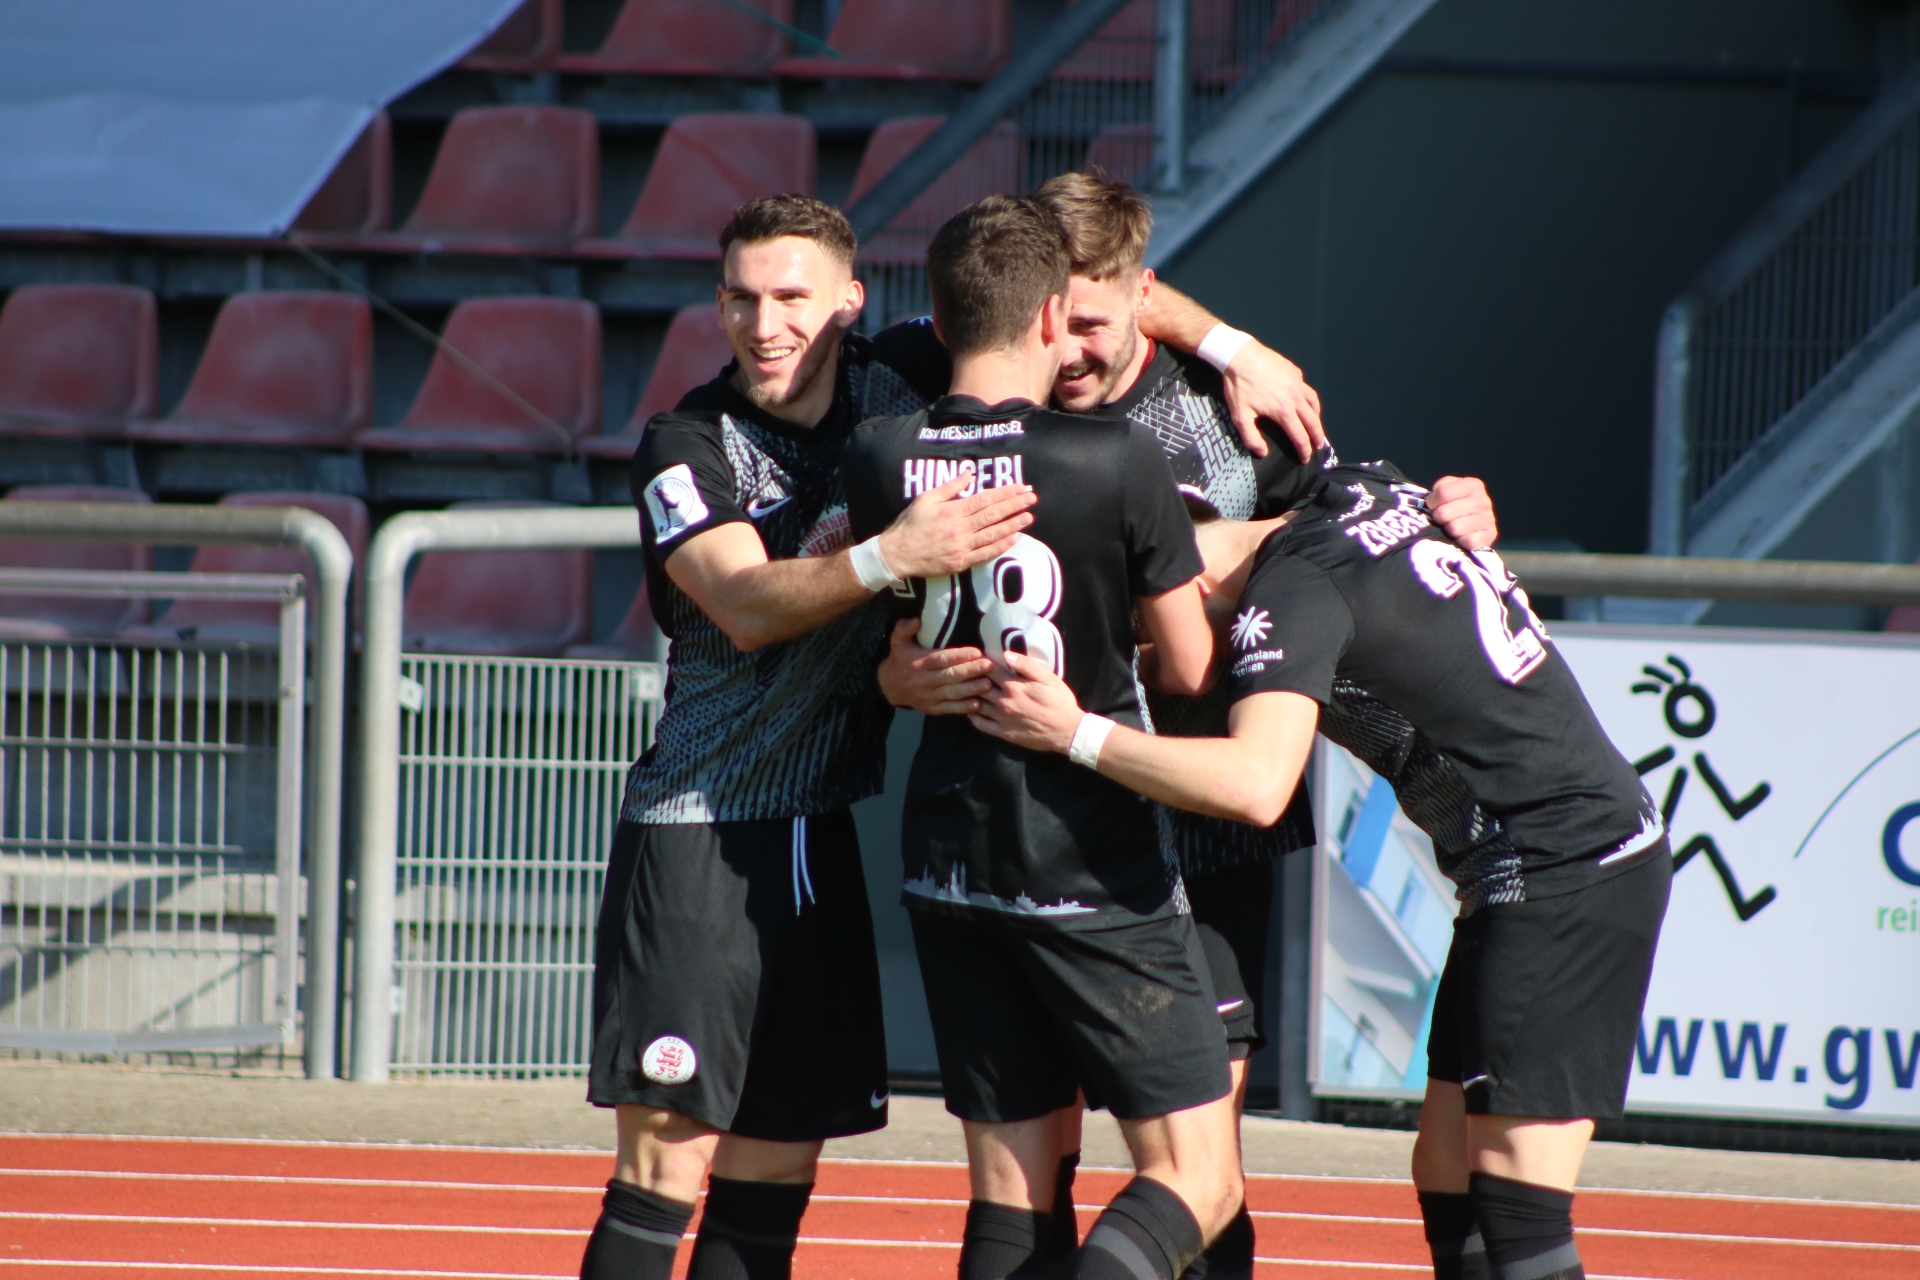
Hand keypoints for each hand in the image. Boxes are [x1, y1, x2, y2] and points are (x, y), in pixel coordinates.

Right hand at [877, 465, 1036, 578]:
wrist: (897, 554)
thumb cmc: (910, 524)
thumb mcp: (925, 499)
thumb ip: (949, 487)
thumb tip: (969, 473)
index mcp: (953, 511)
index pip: (985, 500)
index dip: (1005, 493)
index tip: (1021, 487)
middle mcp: (960, 529)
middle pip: (993, 515)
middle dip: (1015, 505)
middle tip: (1032, 498)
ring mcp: (962, 547)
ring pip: (993, 534)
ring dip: (1013, 525)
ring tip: (1029, 517)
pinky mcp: (961, 562)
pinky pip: (985, 554)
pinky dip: (1000, 547)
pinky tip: (1014, 539)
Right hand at [877, 617, 992, 713]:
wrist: (888, 687)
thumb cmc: (899, 660)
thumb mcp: (897, 641)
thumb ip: (904, 629)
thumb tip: (916, 620)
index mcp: (918, 663)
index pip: (941, 659)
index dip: (959, 656)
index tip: (976, 651)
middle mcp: (924, 680)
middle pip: (950, 676)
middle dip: (971, 670)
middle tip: (989, 665)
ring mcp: (928, 696)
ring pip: (952, 693)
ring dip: (971, 689)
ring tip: (988, 684)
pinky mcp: (932, 708)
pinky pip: (949, 708)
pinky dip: (963, 707)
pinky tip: (977, 704)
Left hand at [969, 650, 1086, 753]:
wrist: (1067, 731)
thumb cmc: (1059, 701)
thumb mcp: (1048, 678)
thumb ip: (1026, 665)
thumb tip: (1005, 654)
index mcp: (1014, 686)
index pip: (989, 669)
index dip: (980, 661)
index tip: (977, 657)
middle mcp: (1004, 702)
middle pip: (979, 685)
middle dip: (972, 677)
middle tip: (968, 672)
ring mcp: (1002, 718)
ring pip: (976, 704)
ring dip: (971, 695)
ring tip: (968, 688)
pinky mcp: (1003, 733)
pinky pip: (981, 724)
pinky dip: (973, 716)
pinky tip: (973, 709)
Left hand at [1220, 341, 1325, 461]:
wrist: (1240, 355)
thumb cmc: (1239, 386)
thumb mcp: (1240, 416)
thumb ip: (1251, 437)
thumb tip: (1263, 453)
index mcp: (1283, 411)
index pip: (1300, 436)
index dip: (1304, 450)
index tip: (1305, 459)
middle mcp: (1295, 397)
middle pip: (1313, 421)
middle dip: (1317, 436)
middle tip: (1318, 446)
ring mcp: (1297, 382)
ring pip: (1313, 402)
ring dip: (1316, 417)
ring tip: (1315, 425)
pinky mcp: (1294, 371)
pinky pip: (1306, 388)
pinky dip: (1309, 398)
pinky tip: (1304, 401)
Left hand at [1429, 475, 1497, 550]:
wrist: (1476, 526)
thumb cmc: (1456, 504)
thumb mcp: (1448, 489)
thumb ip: (1439, 489)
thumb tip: (1432, 500)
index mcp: (1473, 485)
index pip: (1443, 493)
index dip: (1431, 502)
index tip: (1432, 506)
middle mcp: (1483, 500)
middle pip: (1444, 513)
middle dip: (1438, 518)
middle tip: (1443, 519)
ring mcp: (1488, 519)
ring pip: (1453, 528)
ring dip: (1448, 531)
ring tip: (1453, 527)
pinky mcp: (1490, 536)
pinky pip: (1467, 542)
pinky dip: (1461, 541)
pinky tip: (1462, 537)